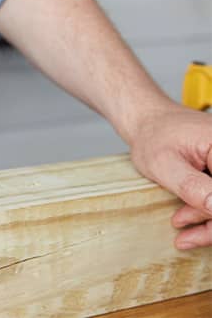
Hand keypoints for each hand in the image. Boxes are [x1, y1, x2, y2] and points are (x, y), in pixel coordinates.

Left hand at [129, 102, 211, 248]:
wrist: (147, 122)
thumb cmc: (152, 136)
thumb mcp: (165, 164)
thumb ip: (193, 187)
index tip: (202, 229)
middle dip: (211, 221)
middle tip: (183, 230)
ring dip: (207, 220)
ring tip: (179, 226)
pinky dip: (206, 211)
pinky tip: (186, 221)